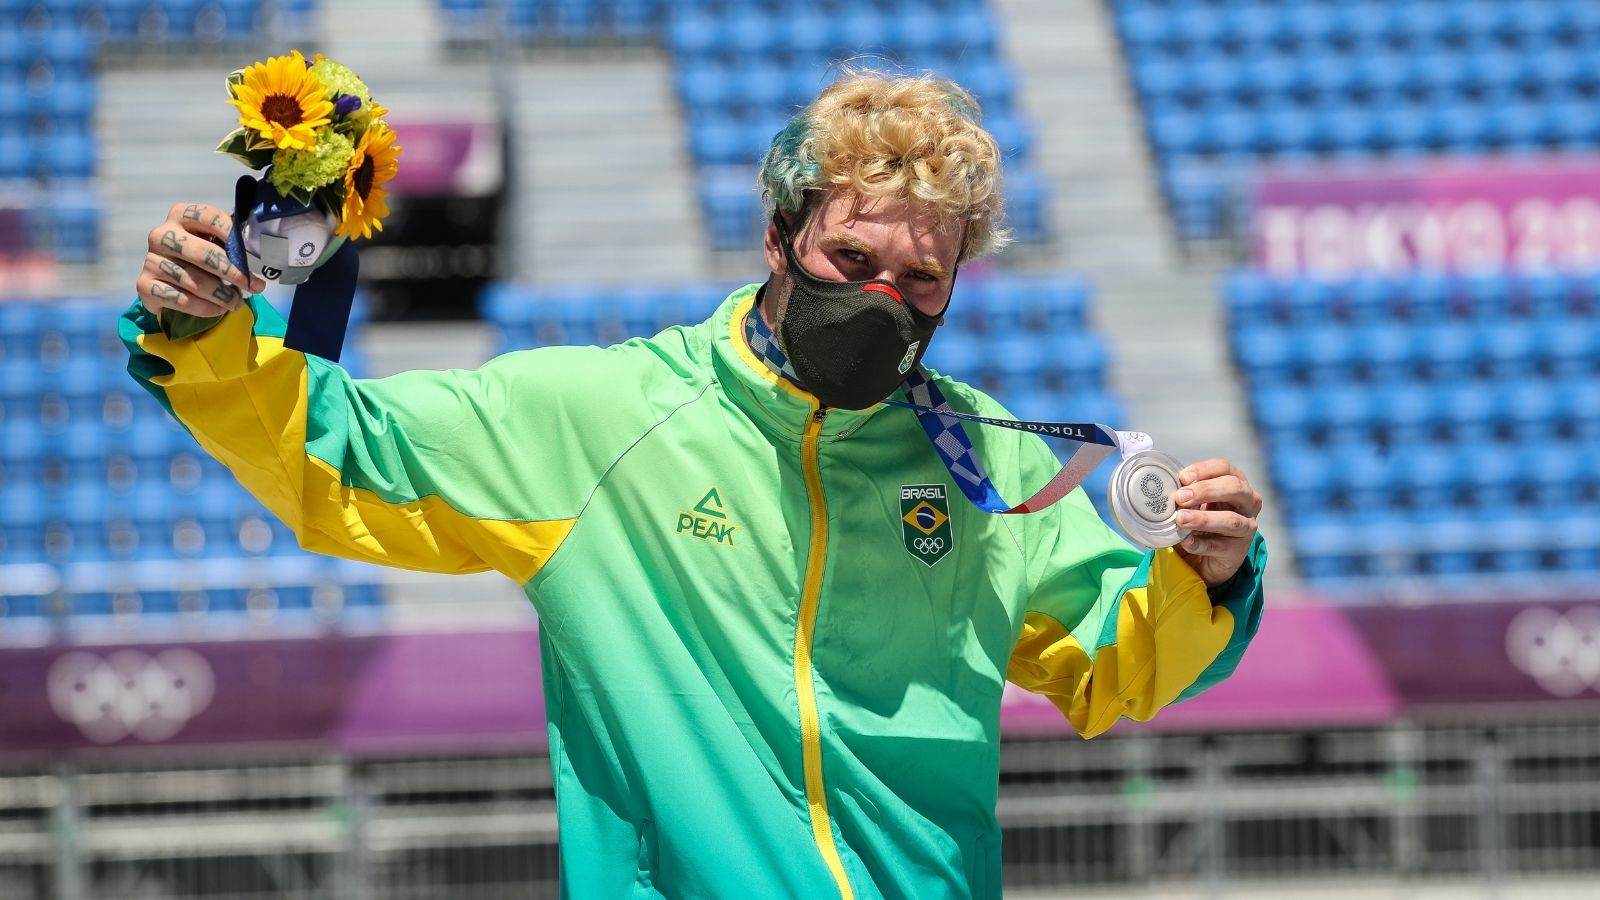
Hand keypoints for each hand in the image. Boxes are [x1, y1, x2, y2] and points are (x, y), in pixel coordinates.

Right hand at [134, 202, 264, 318]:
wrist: (168, 282)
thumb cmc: (200, 257)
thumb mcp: (216, 242)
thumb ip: (233, 243)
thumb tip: (261, 253)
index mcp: (181, 215)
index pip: (211, 217)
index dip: (234, 236)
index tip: (252, 256)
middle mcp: (161, 234)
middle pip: (204, 254)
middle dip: (233, 273)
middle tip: (252, 286)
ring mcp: (151, 260)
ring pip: (195, 282)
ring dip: (223, 296)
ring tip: (237, 302)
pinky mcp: (145, 285)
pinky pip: (182, 300)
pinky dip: (206, 308)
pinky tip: (219, 309)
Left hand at [1170, 458, 1261, 586]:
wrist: (1207, 558)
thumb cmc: (1202, 521)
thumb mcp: (1196, 503)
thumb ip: (1186, 494)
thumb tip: (1167, 487)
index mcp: (1236, 484)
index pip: (1225, 468)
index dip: (1205, 470)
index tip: (1183, 477)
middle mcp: (1247, 503)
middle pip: (1235, 488)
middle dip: (1206, 490)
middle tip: (1181, 497)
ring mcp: (1246, 528)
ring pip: (1232, 520)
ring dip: (1204, 519)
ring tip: (1181, 519)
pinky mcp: (1237, 551)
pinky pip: (1219, 546)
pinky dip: (1200, 544)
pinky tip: (1185, 541)